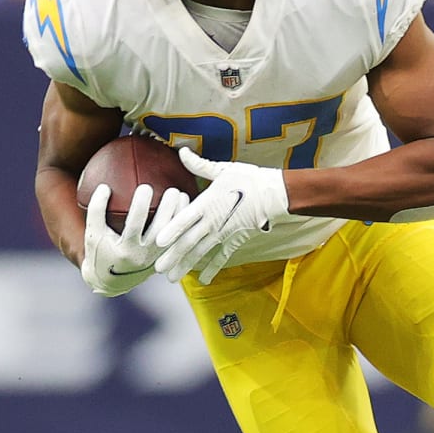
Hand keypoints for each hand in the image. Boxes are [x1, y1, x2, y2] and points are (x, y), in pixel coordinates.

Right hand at [81, 183, 188, 296]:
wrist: (110, 282)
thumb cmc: (100, 253)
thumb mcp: (93, 234)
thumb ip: (96, 210)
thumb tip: (104, 186)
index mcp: (125, 250)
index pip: (134, 225)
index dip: (140, 206)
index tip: (145, 187)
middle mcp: (144, 256)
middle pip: (160, 230)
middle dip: (168, 209)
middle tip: (172, 190)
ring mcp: (157, 259)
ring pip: (174, 236)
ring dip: (180, 216)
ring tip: (182, 195)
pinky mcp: (164, 260)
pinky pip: (178, 241)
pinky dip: (183, 226)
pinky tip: (186, 210)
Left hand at [153, 147, 288, 283]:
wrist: (275, 194)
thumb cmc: (249, 179)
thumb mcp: (223, 169)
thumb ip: (200, 165)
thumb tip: (182, 151)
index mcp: (208, 203)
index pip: (186, 218)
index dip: (172, 230)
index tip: (158, 242)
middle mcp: (213, 221)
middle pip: (190, 241)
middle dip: (173, 256)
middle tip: (158, 269)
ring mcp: (224, 233)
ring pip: (201, 252)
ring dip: (186, 265)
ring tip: (172, 278)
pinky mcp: (234, 240)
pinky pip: (222, 257)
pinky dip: (212, 269)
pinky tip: (202, 280)